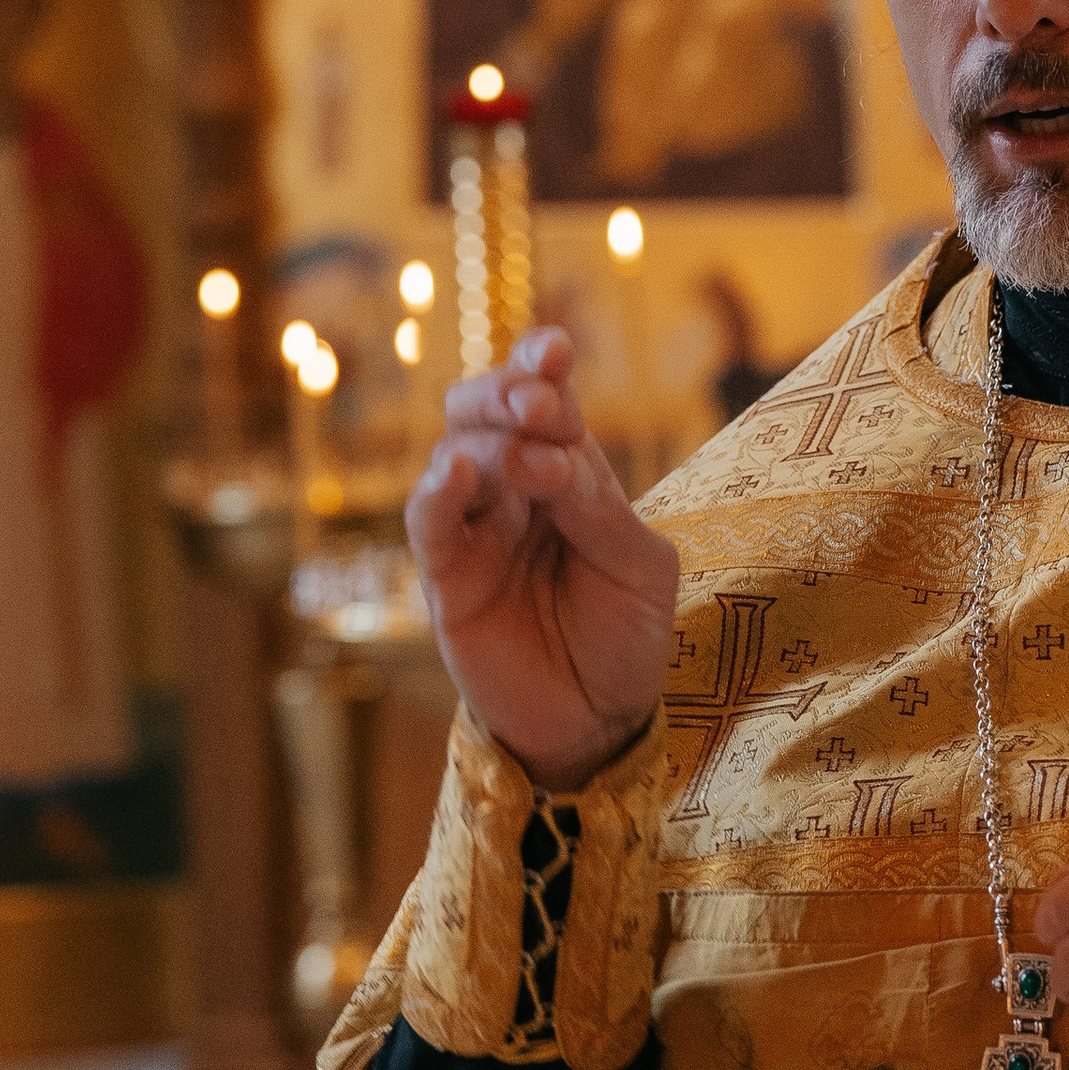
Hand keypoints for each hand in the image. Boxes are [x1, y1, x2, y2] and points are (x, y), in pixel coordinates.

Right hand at [407, 327, 678, 791]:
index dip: (539, 365)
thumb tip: (555, 460)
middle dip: (508, 393)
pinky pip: (429, 522)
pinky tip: (458, 474)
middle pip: (486, 410)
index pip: (545, 399)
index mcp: (568, 472)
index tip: (555, 350)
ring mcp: (477, 530)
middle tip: (539, 406)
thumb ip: (601, 511)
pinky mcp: (447, 577)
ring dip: (489, 443)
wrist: (599, 719)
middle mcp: (515, 490)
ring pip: (456, 453)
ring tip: (528, 461)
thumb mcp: (639, 567)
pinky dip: (437, 491)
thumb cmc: (626, 635)